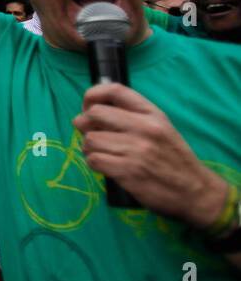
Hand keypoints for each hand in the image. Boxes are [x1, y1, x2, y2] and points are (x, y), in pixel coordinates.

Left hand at [73, 82, 230, 229]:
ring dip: (89, 148)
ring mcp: (136, 149)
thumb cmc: (173, 159)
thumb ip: (132, 116)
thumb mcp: (161, 128)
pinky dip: (94, 164)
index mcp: (152, 114)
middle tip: (92, 135)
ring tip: (102, 154)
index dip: (93, 95)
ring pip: (91, 139)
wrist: (195, 190)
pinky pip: (94, 160)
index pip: (115, 90)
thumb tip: (91, 110)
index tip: (87, 106)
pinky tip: (105, 166)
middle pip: (94, 113)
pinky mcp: (128, 171)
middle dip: (85, 124)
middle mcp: (144, 128)